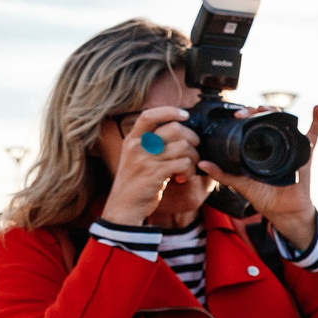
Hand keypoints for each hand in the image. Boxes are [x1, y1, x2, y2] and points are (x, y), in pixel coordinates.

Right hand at [102, 105, 205, 223]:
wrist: (124, 206)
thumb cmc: (135, 180)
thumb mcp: (135, 156)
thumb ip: (150, 142)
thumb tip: (178, 129)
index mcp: (132, 139)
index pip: (149, 115)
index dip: (169, 111)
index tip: (185, 115)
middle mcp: (137, 146)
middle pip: (174, 129)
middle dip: (192, 137)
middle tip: (193, 149)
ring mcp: (145, 160)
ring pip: (183, 147)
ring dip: (193, 157)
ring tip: (187, 167)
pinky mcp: (155, 174)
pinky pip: (184, 164)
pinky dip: (189, 170)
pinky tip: (182, 177)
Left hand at [203, 105, 317, 252]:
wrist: (283, 211)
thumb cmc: (264, 197)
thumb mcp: (240, 183)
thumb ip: (222, 174)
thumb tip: (202, 163)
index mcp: (260, 148)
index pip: (253, 125)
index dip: (246, 115)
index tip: (236, 115)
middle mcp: (275, 144)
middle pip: (268, 118)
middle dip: (257, 110)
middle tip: (246, 112)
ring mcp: (291, 146)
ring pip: (286, 122)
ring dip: (277, 111)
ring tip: (266, 108)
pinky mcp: (305, 154)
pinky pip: (314, 135)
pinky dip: (317, 121)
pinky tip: (316, 109)